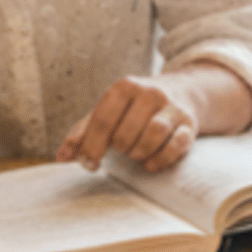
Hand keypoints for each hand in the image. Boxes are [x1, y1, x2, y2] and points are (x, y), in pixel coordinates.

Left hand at [58, 74, 200, 172]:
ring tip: (136, 154)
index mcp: (124, 87)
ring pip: (152, 136)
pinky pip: (175, 146)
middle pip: (125, 133)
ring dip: (139, 154)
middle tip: (121, 150)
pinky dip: (160, 160)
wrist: (179, 91)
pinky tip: (151, 163)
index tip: (89, 163)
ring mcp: (171, 107)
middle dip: (119, 149)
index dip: (92, 146)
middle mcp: (149, 92)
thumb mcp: (108, 111)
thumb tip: (62, 157)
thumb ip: (83, 132)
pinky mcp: (189, 123)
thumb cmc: (134, 107)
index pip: (102, 120)